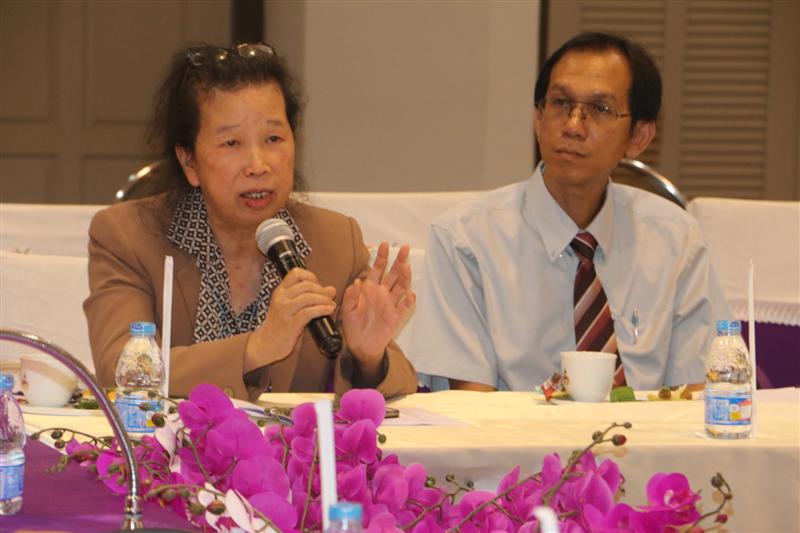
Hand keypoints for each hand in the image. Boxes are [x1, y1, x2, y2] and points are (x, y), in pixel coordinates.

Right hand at [244, 268, 336, 370]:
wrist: (265, 344)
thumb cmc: (281, 325)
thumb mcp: (292, 307)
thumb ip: (310, 297)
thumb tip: (331, 289)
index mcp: (280, 291)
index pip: (296, 273)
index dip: (311, 277)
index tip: (319, 286)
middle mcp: (281, 298)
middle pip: (306, 285)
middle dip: (321, 290)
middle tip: (329, 298)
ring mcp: (285, 311)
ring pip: (309, 297)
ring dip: (324, 300)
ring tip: (331, 305)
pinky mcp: (290, 324)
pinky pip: (309, 312)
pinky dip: (322, 309)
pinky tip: (328, 311)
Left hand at [341, 242, 415, 367]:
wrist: (360, 345)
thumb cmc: (353, 326)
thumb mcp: (347, 310)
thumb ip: (351, 296)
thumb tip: (357, 282)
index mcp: (370, 289)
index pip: (377, 269)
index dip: (381, 257)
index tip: (383, 245)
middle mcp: (382, 294)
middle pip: (393, 274)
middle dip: (398, 261)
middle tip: (404, 248)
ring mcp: (390, 304)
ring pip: (401, 287)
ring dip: (404, 277)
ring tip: (406, 266)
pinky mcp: (395, 316)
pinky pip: (404, 307)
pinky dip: (409, 300)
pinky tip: (410, 294)